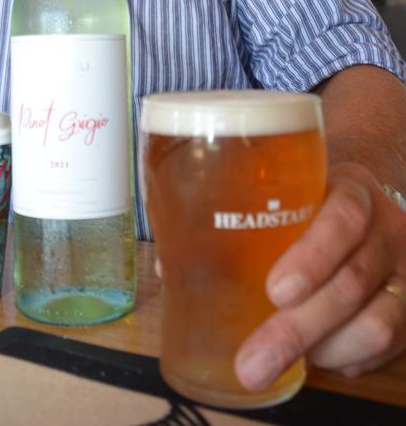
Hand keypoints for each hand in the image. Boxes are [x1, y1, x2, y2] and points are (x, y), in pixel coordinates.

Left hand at [235, 163, 405, 390]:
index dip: (313, 256)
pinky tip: (316, 357)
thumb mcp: (285, 193)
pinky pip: (387, 348)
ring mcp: (405, 272)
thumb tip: (167, 263)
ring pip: (377, 322)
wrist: (368, 207)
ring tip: (280, 359)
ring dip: (322, 349)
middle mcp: (387, 228)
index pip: (344, 217)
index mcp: (352, 189)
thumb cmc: (309, 203)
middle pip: (353, 281)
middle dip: (299, 327)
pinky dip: (346, 359)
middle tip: (253, 359)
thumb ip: (237, 222)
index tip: (275, 289)